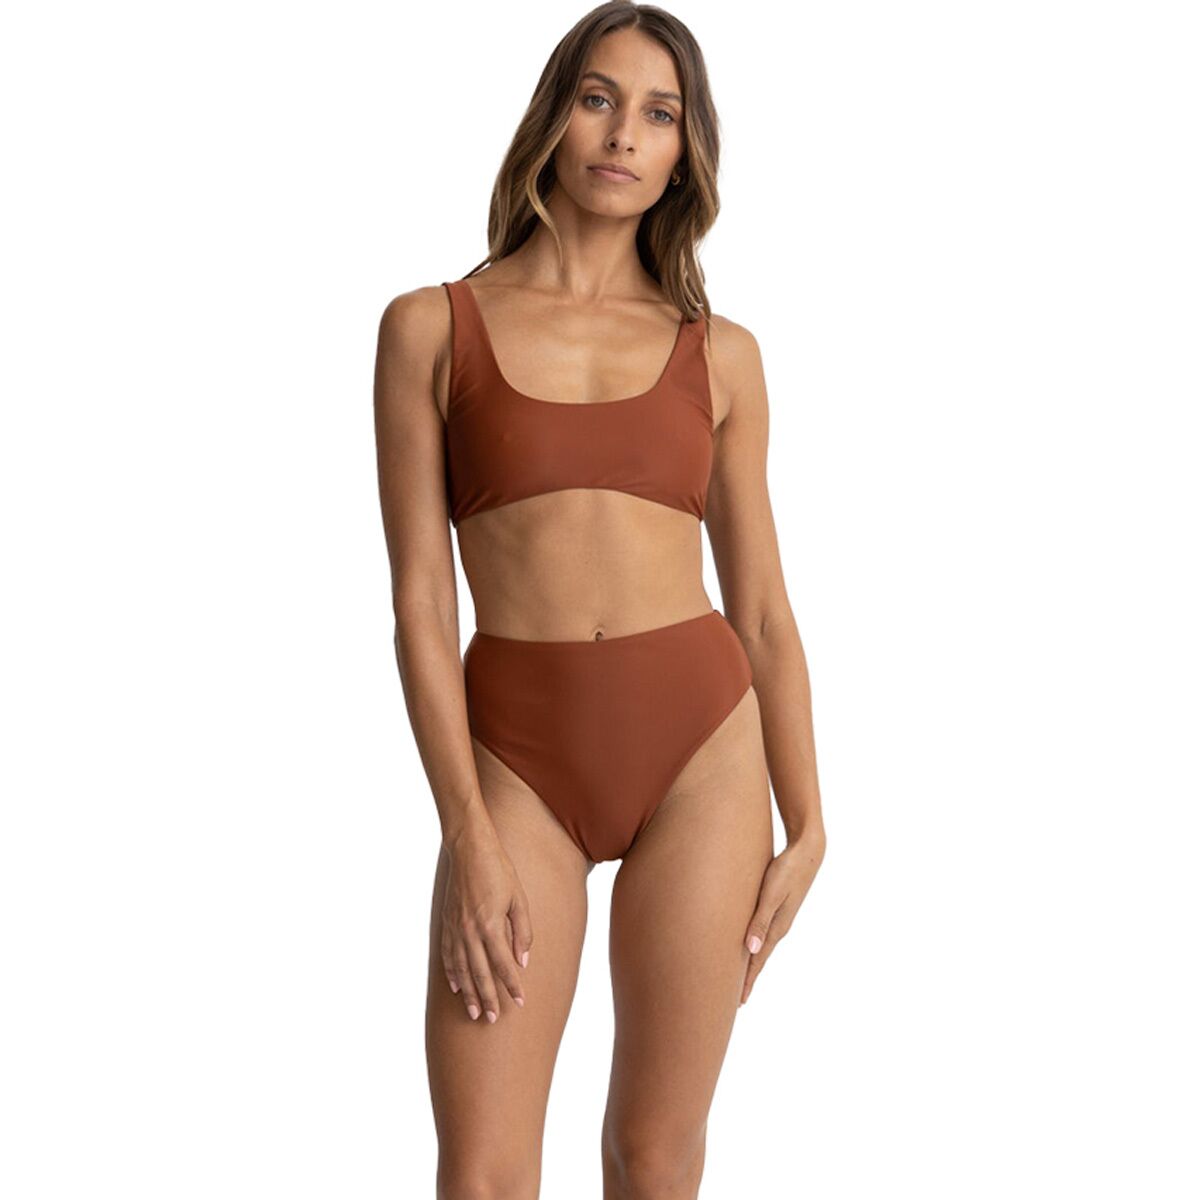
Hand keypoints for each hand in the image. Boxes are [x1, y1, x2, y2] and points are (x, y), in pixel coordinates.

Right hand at [440, 820, 532, 1023]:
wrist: (469, 849)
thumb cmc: (499, 870)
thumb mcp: (519, 898)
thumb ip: (522, 931)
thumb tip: (523, 960)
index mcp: (491, 925)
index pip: (504, 965)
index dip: (512, 985)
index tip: (520, 1002)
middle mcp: (471, 931)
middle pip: (480, 974)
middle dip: (489, 998)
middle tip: (493, 1019)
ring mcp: (456, 929)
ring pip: (462, 969)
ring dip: (469, 993)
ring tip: (475, 1012)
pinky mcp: (447, 923)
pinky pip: (448, 955)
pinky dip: (452, 973)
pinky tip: (457, 987)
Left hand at [740, 828, 825, 1005]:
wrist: (808, 851)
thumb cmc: (787, 870)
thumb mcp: (772, 894)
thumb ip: (760, 920)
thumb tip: (750, 950)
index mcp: (777, 927)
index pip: (759, 960)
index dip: (748, 980)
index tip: (739, 1001)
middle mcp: (779, 926)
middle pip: (760, 957)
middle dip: (749, 977)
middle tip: (738, 1000)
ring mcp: (780, 916)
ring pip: (761, 945)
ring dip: (751, 961)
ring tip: (740, 975)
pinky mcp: (778, 906)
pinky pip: (763, 931)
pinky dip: (754, 943)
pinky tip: (749, 943)